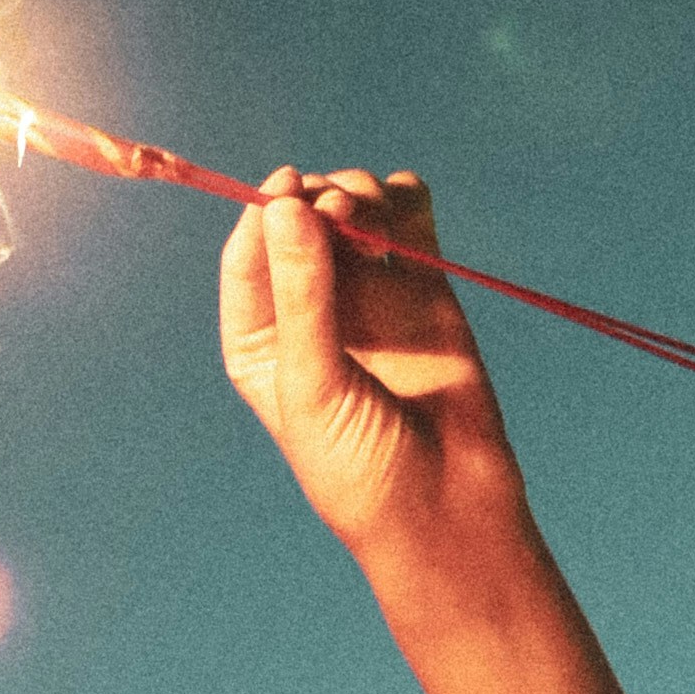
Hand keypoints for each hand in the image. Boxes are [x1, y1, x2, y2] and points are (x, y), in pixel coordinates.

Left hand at [217, 166, 526, 582]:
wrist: (446, 506)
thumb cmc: (360, 465)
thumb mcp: (315, 384)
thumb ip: (304, 295)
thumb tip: (288, 207)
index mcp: (260, 337)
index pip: (248, 256)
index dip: (264, 212)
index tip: (286, 188)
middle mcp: (308, 308)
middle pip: (301, 222)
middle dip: (318, 201)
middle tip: (342, 214)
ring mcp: (367, 295)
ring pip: (354, 211)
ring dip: (359, 195)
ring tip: (370, 216)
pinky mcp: (422, 289)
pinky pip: (409, 223)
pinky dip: (405, 198)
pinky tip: (404, 201)